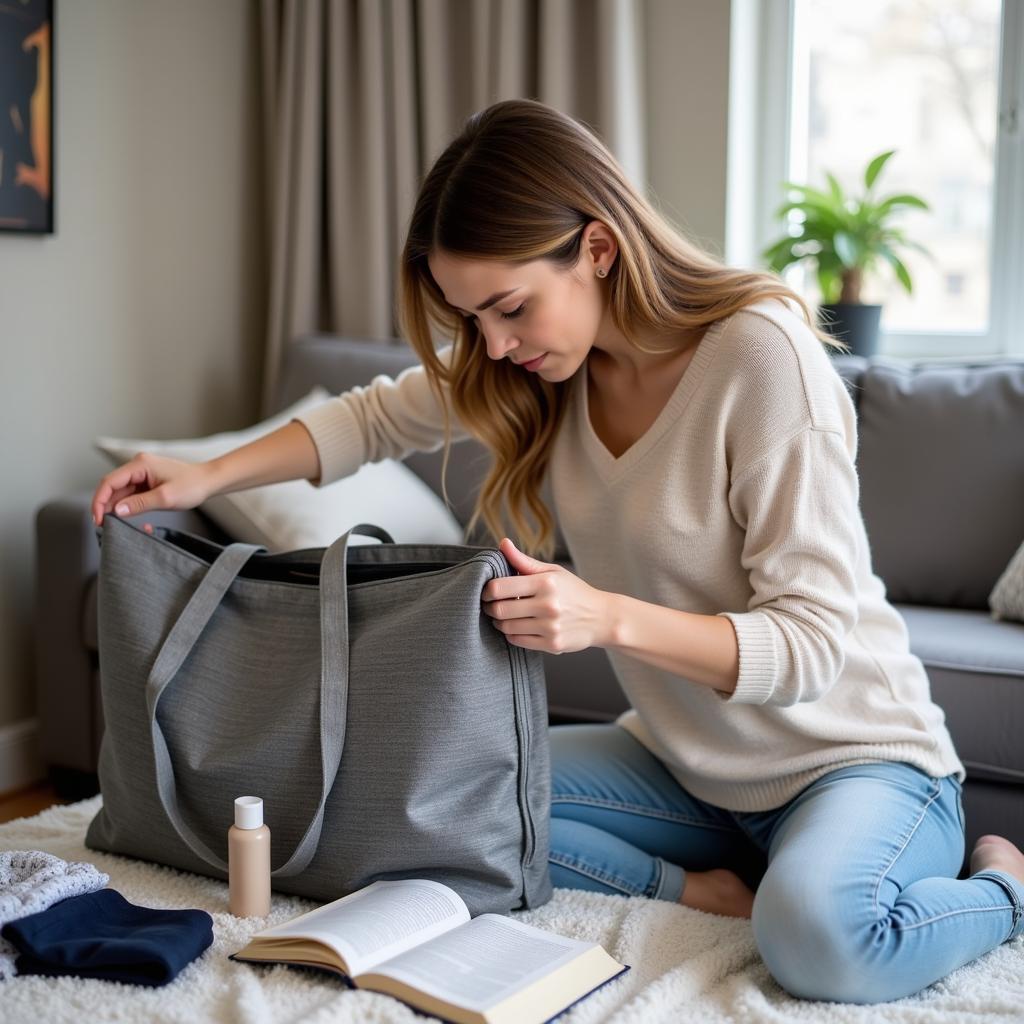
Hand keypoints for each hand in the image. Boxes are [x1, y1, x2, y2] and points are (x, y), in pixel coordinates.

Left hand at [481, 538, 611, 654]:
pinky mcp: (552, 644)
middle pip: (500, 609)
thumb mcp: (553, 572)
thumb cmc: (575, 592)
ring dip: (499, 622)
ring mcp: (550, 627)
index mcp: (546, 583)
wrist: (602, 618)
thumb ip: (524, 561)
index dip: (486, 590)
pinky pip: (518, 641)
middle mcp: (548, 605)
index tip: (486, 592)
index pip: (500, 587)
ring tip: (504, 616)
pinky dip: (512, 634)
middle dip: (490, 608)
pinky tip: (516, 627)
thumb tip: (503, 543)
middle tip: (490, 606)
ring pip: (507, 627)